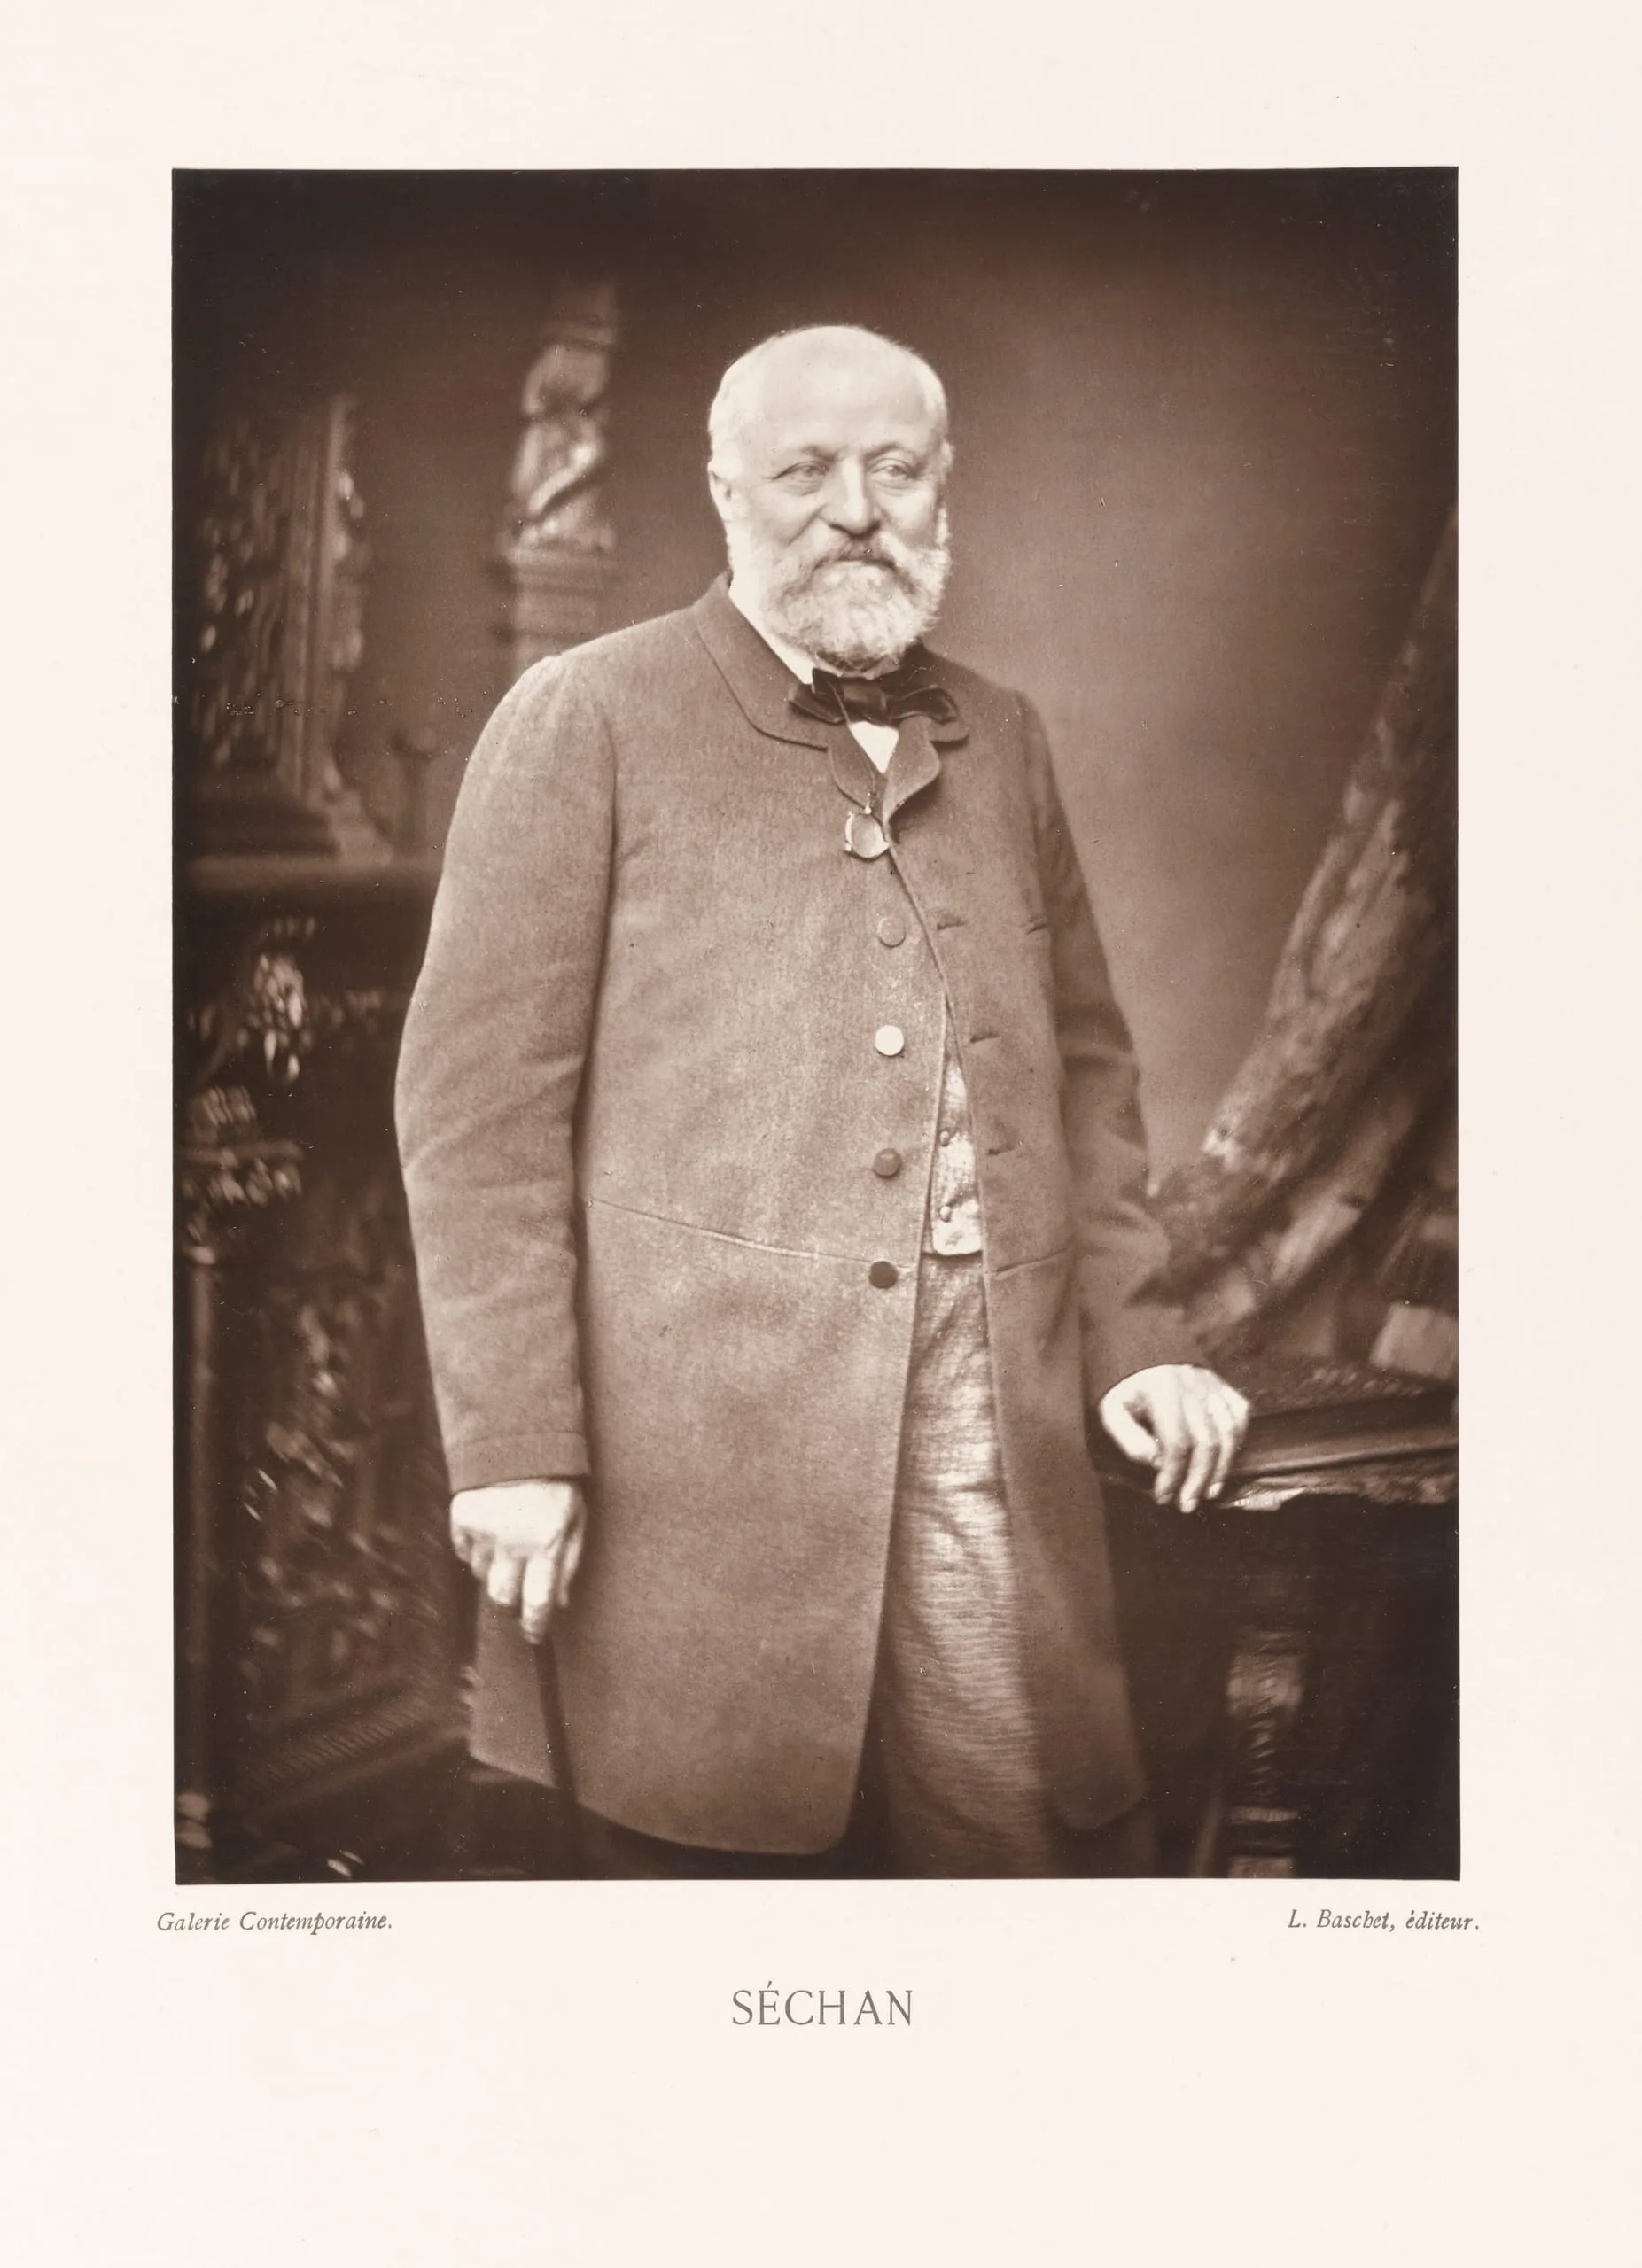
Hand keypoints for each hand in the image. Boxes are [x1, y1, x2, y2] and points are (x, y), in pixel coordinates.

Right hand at [450, 1479, 586, 1642]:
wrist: (523, 1441)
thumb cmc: (558, 1484)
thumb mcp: (577, 1521)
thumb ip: (569, 1564)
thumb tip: (560, 1603)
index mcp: (546, 1545)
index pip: (538, 1602)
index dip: (535, 1626)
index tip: (534, 1634)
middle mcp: (513, 1544)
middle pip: (501, 1598)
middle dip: (510, 1602)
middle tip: (518, 1589)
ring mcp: (484, 1532)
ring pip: (481, 1575)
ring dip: (494, 1570)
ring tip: (508, 1544)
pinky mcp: (463, 1518)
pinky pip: (463, 1551)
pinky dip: (474, 1548)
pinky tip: (490, 1531)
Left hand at [1098, 1366, 1250, 1512]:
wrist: (1140, 1348)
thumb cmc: (1125, 1388)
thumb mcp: (1112, 1410)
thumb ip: (1128, 1439)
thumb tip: (1157, 1463)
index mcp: (1162, 1391)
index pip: (1176, 1443)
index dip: (1172, 1475)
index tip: (1163, 1496)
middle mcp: (1193, 1387)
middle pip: (1206, 1442)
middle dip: (1198, 1479)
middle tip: (1187, 1504)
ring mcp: (1212, 1385)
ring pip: (1228, 1432)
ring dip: (1221, 1468)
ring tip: (1209, 1492)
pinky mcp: (1222, 1385)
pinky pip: (1240, 1415)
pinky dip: (1236, 1442)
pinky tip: (1225, 1462)